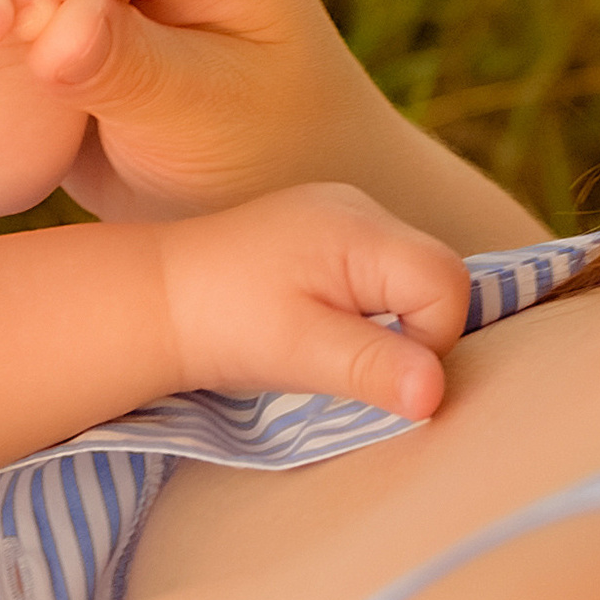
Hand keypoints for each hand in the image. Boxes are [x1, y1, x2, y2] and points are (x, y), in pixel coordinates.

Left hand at [149, 187, 469, 424]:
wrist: (152, 299)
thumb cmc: (222, 326)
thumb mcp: (298, 353)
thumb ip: (372, 367)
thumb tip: (435, 393)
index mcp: (360, 229)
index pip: (448, 284)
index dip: (429, 340)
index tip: (368, 368)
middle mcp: (358, 205)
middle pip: (435, 275)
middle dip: (409, 330)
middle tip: (339, 354)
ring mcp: (341, 210)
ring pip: (408, 275)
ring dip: (384, 319)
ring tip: (319, 335)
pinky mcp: (323, 226)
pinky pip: (378, 269)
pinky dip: (362, 304)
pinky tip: (312, 317)